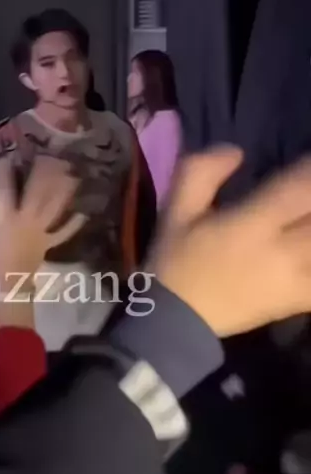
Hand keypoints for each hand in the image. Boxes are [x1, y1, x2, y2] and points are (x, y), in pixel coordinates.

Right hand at [0, 155, 85, 294]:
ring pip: (53, 208)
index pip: (4, 192)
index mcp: (6, 219)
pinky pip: (62, 233)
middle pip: (36, 194)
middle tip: (50, 158)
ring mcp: (40, 232)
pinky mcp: (48, 243)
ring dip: (63, 192)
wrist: (8, 285)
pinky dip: (72, 225)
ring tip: (72, 177)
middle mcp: (26, 221)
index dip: (3, 175)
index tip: (5, 158)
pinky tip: (82, 215)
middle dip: (43, 175)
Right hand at [152, 147, 310, 335]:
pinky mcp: (297, 300)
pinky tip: (310, 250)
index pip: (300, 188)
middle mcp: (281, 250)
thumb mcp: (175, 210)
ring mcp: (294, 278)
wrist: (176, 320)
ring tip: (309, 215)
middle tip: (309, 190)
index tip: (308, 160)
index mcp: (251, 224)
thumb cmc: (176, 260)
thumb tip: (236, 152)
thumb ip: (201, 171)